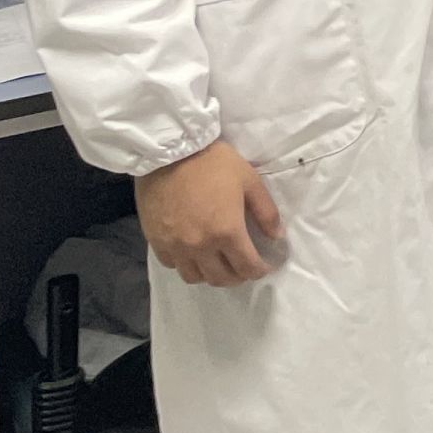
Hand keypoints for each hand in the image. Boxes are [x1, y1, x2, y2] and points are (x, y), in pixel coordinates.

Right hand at [133, 139, 281, 287]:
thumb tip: (277, 237)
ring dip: (210, 275)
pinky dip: (186, 264)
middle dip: (238, 276)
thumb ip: (266, 212)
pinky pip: (172, 265)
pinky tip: (194, 253)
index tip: (264, 267)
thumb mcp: (250, 182)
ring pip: (194, 277)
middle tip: (244, 266)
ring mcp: (175, 246)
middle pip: (221, 278)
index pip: (247, 267)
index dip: (259, 271)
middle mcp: (200, 246)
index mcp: (227, 232)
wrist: (170, 154)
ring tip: (219, 263)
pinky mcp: (156, 241)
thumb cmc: (214, 164)